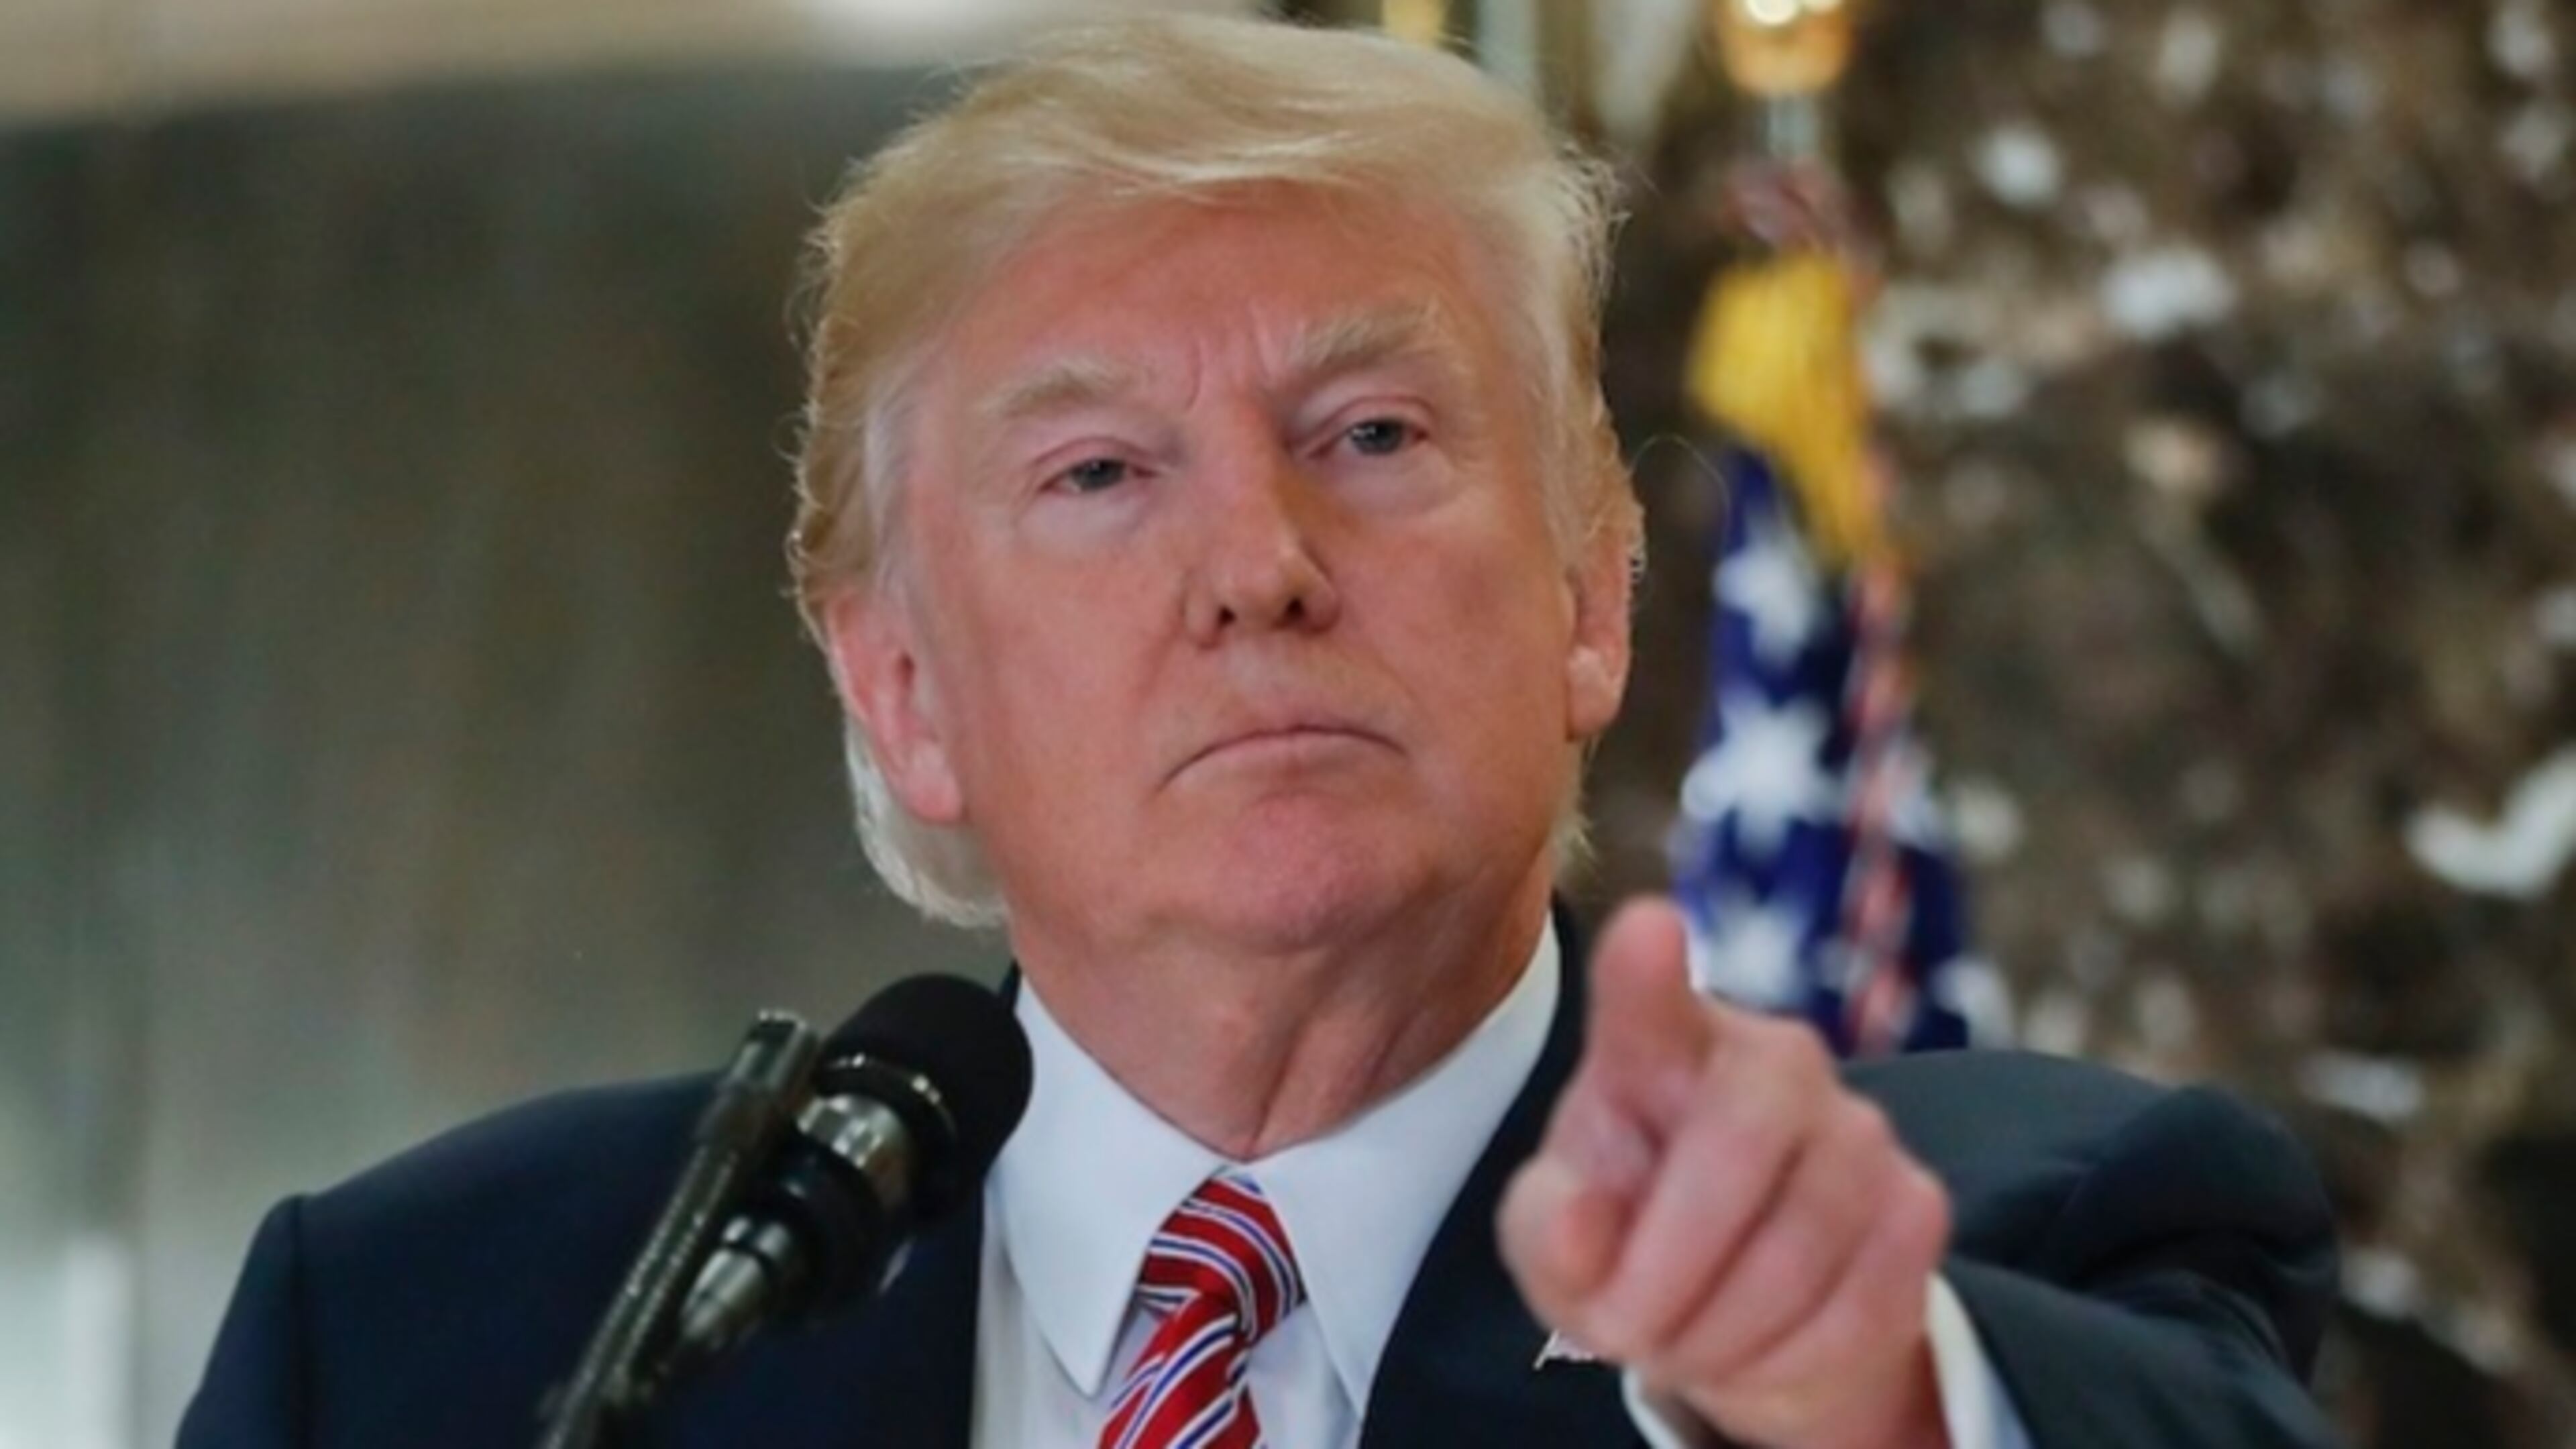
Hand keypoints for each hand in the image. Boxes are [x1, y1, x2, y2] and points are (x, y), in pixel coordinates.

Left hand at [1498, 899, 1952, 1448]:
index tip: (1648, 928)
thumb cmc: (1627, 1239)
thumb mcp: (1557, 1240)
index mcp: (1659, 1045)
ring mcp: (1858, 1128)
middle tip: (1621, 1328)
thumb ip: (1549, 1227)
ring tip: (1681, 1343)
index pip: (1649, 991)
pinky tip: (1754, 1349)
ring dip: (1722, 1330)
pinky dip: (1790, 1359)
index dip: (1646, 965)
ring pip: (1801, 1245)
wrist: (1735, 1313)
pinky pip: (1861, 1305)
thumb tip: (1581, 1221)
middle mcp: (1772, 1059)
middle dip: (1668, 1266)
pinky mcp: (1917, 1207)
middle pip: (1735, 1146)